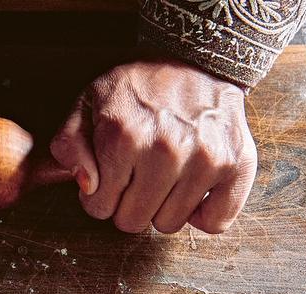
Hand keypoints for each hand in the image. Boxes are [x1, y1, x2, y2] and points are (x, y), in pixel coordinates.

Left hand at [51, 59, 256, 233]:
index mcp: (124, 137)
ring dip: (161, 206)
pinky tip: (190, 190)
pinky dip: (202, 214)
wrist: (196, 57)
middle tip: (135, 176)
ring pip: (169, 224)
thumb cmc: (136, 86)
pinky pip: (216, 222)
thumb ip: (69, 145)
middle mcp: (166, 150)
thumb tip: (87, 186)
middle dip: (126, 204)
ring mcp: (205, 159)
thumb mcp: (86, 104)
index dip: (98, 197)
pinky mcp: (237, 164)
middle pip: (133, 221)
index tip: (107, 179)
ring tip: (163, 175)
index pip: (99, 208)